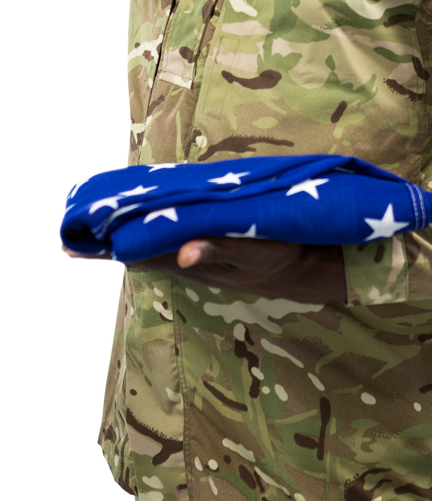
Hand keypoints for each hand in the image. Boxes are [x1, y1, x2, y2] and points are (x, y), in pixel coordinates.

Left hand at [60, 237, 347, 303]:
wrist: (300, 264)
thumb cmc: (275, 254)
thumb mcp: (253, 250)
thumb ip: (219, 248)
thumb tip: (184, 254)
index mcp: (189, 256)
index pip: (136, 252)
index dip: (105, 248)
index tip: (72, 245)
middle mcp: (183, 258)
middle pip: (133, 253)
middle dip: (100, 249)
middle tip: (64, 245)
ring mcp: (190, 255)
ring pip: (144, 249)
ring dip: (115, 246)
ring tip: (79, 245)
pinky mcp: (199, 247)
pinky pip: (161, 244)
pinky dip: (139, 239)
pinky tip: (125, 236)